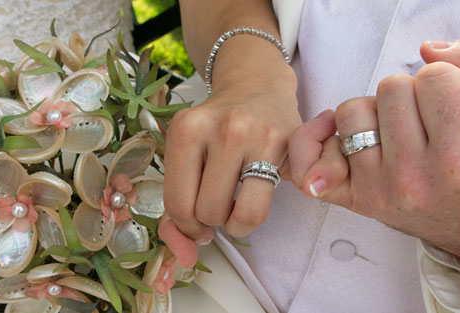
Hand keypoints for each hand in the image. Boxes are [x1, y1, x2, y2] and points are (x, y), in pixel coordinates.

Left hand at [159, 37, 300, 267]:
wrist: (257, 86)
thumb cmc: (217, 127)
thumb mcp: (186, 152)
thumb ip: (175, 206)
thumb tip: (186, 254)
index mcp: (186, 129)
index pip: (176, 202)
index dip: (184, 223)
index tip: (194, 218)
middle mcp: (221, 128)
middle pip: (206, 212)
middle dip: (209, 218)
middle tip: (216, 199)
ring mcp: (256, 136)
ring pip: (235, 216)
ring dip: (232, 221)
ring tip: (234, 200)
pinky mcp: (284, 146)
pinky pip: (261, 210)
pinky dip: (250, 218)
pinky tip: (251, 199)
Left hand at [289, 35, 459, 279]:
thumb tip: (426, 51)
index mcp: (459, 160)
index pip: (433, 77)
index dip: (449, 80)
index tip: (459, 107)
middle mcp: (412, 180)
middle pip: (388, 88)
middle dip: (412, 95)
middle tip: (433, 123)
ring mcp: (377, 191)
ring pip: (351, 112)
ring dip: (376, 113)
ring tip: (405, 134)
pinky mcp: (354, 198)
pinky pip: (308, 159)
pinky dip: (316, 141)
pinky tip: (340, 137)